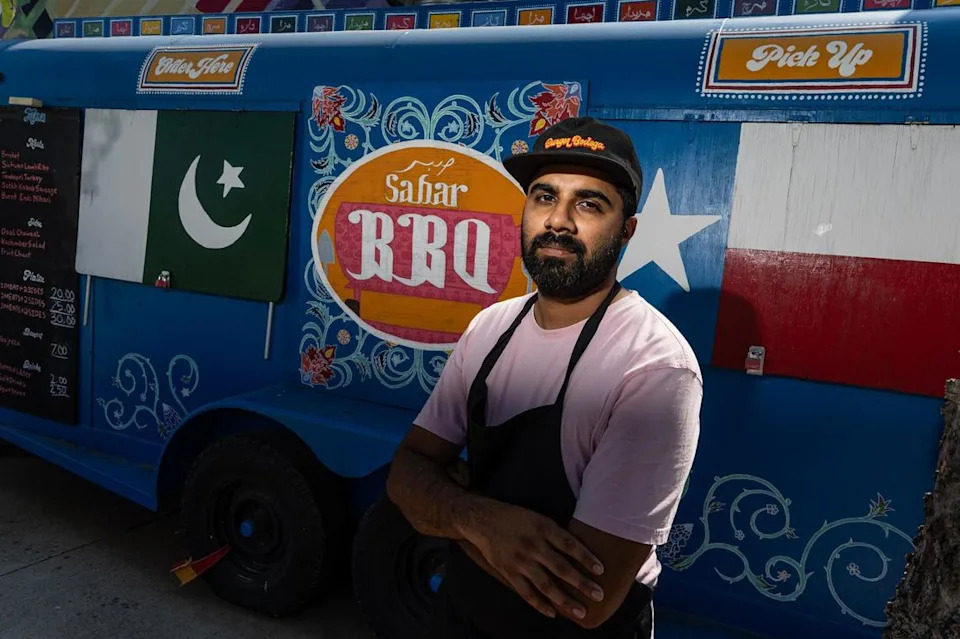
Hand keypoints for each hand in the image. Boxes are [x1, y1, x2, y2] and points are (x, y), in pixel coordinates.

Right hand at [462, 501, 605, 620]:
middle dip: (582, 583)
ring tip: (581, 611)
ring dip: (565, 600)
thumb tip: (579, 550)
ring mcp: (521, 561)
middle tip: (599, 595)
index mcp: (543, 528)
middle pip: (562, 568)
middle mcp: (533, 545)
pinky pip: (526, 592)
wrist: (483, 520)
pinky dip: (540, 604)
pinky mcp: (509, 572)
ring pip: (546, 584)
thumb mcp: (538, 518)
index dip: (586, 557)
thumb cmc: (516, 518)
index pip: (569, 544)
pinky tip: (553, 613)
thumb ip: (555, 534)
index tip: (601, 570)